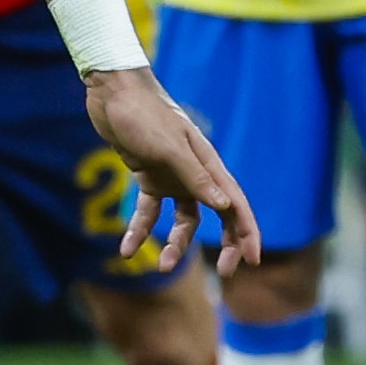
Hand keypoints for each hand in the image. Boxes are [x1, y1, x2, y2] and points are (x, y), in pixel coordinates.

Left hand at [85, 64, 259, 273]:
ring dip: (177, 245)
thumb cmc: (144, 114)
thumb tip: (224, 206)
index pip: (235, 204)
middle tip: (226, 273)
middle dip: (226, 244)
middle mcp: (195, 172)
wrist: (113, 91)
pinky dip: (141, 231)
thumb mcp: (169, 148)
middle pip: (219, 215)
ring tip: (163, 267)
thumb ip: (195, 177)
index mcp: (208, 164)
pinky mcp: (149, 175)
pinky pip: (149, 211)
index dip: (247, 233)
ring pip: (184, 220)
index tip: (252, 261)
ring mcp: (173, 175)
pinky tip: (128, 250)